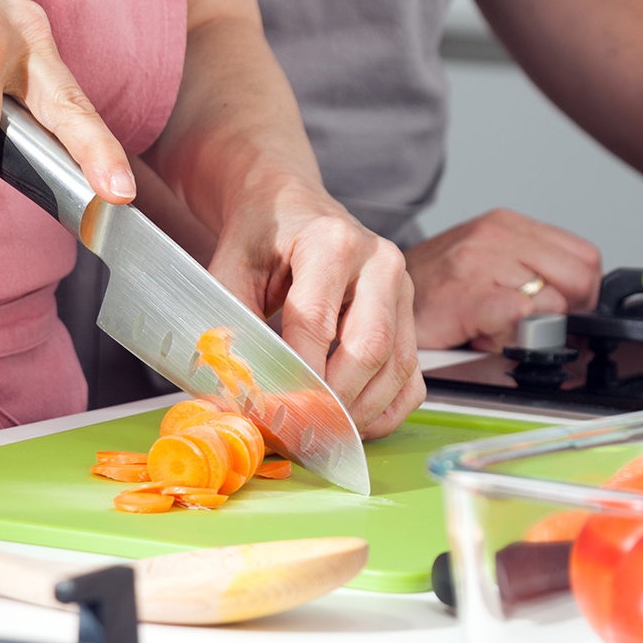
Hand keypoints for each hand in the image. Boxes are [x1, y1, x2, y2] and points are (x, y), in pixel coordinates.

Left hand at [209, 183, 423, 439]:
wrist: (293, 207)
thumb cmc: (263, 236)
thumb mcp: (231, 267)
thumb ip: (230, 322)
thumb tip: (234, 388)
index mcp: (331, 242)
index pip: (315, 323)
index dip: (294, 375)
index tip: (272, 413)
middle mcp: (378, 262)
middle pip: (368, 348)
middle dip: (334, 401)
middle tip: (300, 434)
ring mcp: (402, 288)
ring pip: (397, 367)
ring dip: (362, 412)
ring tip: (324, 435)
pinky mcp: (410, 313)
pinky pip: (412, 376)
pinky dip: (387, 409)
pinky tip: (354, 423)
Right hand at [404, 209, 601, 351]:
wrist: (374, 297)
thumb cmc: (434, 292)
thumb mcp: (489, 268)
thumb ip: (532, 277)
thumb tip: (578, 312)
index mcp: (507, 225)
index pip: (584, 257)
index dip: (581, 294)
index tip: (560, 311)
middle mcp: (495, 235)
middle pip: (578, 277)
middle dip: (566, 312)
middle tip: (533, 326)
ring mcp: (478, 261)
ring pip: (553, 301)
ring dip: (532, 327)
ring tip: (496, 328)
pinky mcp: (465, 293)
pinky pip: (522, 314)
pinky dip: (514, 335)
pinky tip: (486, 335)